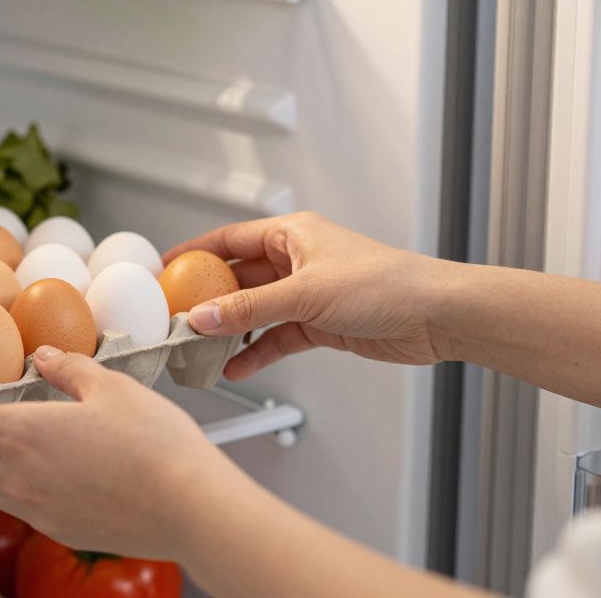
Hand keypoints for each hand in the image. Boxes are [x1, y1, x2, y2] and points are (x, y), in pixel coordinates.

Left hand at [0, 347, 238, 561]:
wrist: (189, 508)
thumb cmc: (155, 446)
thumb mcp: (111, 387)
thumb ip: (68, 369)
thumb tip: (46, 359)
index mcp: (22, 436)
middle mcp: (18, 479)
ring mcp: (36, 511)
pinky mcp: (59, 530)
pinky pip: (17, 506)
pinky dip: (8, 485)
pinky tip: (34, 470)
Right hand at [164, 212, 450, 379]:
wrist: (436, 316)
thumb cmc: (386, 284)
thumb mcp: (305, 294)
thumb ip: (250, 309)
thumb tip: (203, 316)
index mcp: (292, 234)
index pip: (229, 239)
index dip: (194, 252)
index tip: (164, 269)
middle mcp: (297, 260)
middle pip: (238, 278)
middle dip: (208, 300)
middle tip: (177, 318)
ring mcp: (308, 293)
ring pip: (255, 311)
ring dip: (231, 331)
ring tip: (201, 349)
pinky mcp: (320, 324)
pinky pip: (276, 336)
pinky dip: (257, 351)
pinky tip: (237, 367)